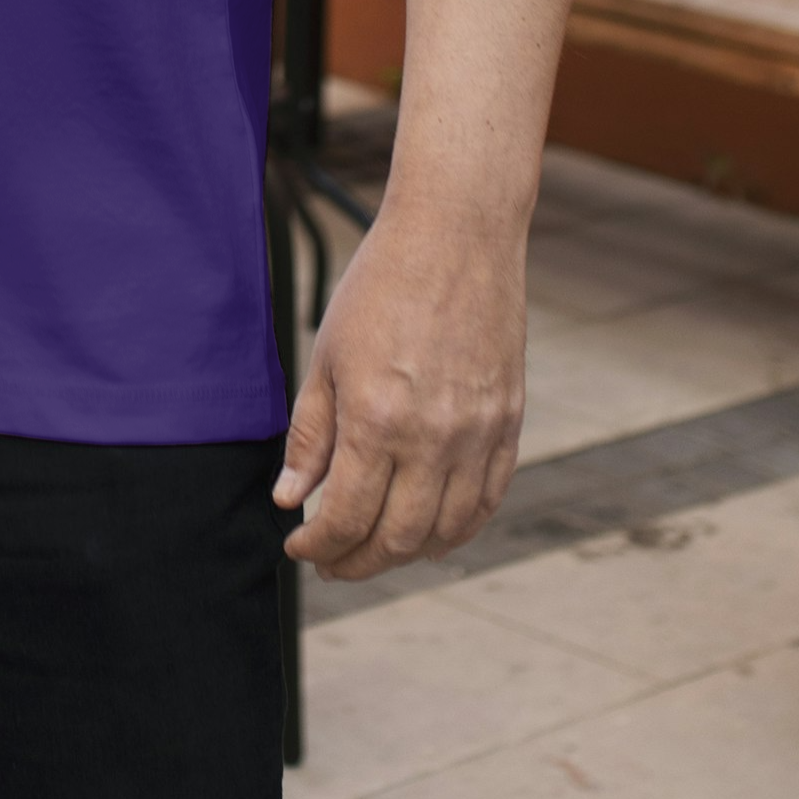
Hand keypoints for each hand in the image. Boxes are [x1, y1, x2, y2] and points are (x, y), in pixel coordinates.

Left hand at [272, 201, 526, 578]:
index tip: (298, 546)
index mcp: (377, 420)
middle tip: (331, 563)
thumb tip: (290, 500)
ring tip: (375, 551)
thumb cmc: (381, 286)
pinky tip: (430, 534)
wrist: (456, 236)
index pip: (345, 518)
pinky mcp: (508, 424)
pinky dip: (457, 530)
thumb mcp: (327, 357)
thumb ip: (310, 437)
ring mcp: (478, 434)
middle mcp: (433, 438)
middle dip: (356, 562)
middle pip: (396, 538)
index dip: (317, 546)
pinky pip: (486, 501)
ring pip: (445, 532)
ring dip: (406, 555)